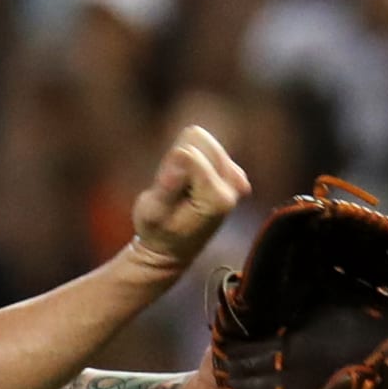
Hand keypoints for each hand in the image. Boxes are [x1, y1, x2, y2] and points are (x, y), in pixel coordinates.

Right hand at [131, 126, 249, 268]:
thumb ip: (167, 186)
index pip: (188, 153)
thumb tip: (181, 156)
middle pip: (198, 139)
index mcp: (217, 198)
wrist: (171, 250)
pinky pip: (207, 145)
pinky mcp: (233, 173)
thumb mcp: (152, 213)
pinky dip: (194, 158)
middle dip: (178, 157)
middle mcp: (233, 186)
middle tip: (172, 187)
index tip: (165, 191)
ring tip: (180, 187)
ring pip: (202, 139)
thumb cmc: (157, 232)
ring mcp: (235, 179)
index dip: (168, 167)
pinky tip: (190, 184)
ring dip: (185, 157)